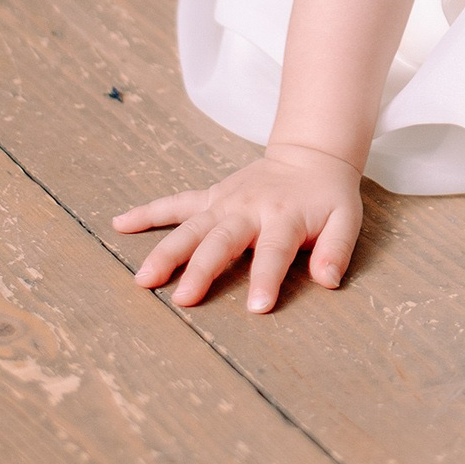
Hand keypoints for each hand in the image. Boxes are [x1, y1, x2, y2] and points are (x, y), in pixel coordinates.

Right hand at [111, 144, 362, 313]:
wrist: (311, 155)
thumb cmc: (327, 196)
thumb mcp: (346, 219)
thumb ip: (336, 248)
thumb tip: (327, 280)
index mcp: (284, 216)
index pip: (274, 251)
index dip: (267, 278)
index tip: (257, 308)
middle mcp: (249, 208)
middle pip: (222, 240)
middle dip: (202, 270)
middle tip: (183, 300)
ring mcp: (225, 201)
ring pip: (190, 226)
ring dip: (166, 251)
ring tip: (143, 279)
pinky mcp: (211, 197)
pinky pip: (176, 204)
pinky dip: (147, 212)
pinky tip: (118, 223)